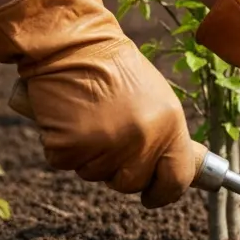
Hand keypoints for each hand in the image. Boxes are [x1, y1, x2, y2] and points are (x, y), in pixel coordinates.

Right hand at [0, 0, 197, 207]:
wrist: (70, 42)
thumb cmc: (114, 68)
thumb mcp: (156, 99)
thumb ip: (164, 137)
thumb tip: (177, 174)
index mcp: (170, 125)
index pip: (176, 179)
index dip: (164, 193)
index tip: (153, 196)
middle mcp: (142, 139)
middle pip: (130, 182)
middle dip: (119, 169)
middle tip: (108, 137)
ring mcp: (105, 145)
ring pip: (95, 174)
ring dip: (89, 154)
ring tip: (88, 116)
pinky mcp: (69, 147)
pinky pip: (66, 162)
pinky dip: (62, 145)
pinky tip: (67, 117)